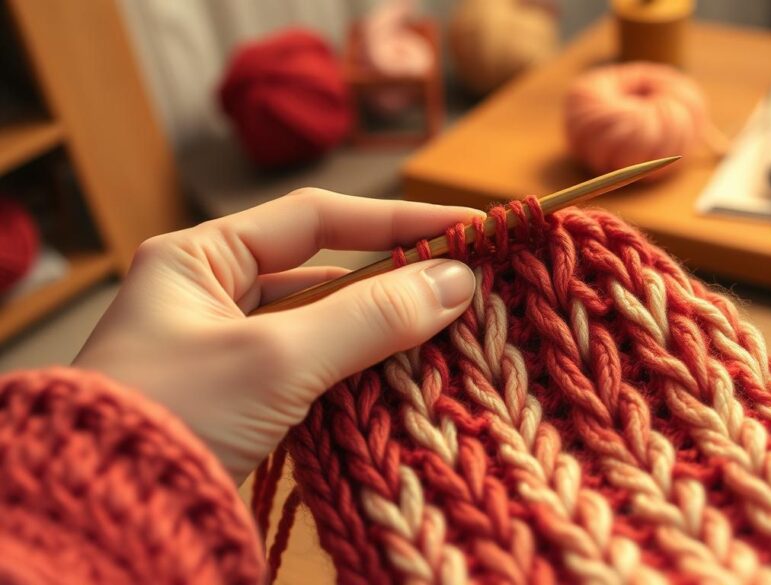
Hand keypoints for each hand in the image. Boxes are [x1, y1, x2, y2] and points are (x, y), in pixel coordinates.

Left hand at [74, 189, 480, 482]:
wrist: (109, 514)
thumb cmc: (173, 416)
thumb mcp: (277, 359)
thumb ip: (370, 317)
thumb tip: (457, 282)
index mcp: (199, 259)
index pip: (316, 218)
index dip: (396, 220)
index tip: (466, 227)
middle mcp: (211, 295)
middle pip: (324, 272)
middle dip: (394, 282)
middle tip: (466, 288)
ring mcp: (225, 350)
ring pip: (323, 325)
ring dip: (380, 332)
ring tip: (448, 334)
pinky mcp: (239, 399)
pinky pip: (313, 369)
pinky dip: (357, 372)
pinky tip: (402, 379)